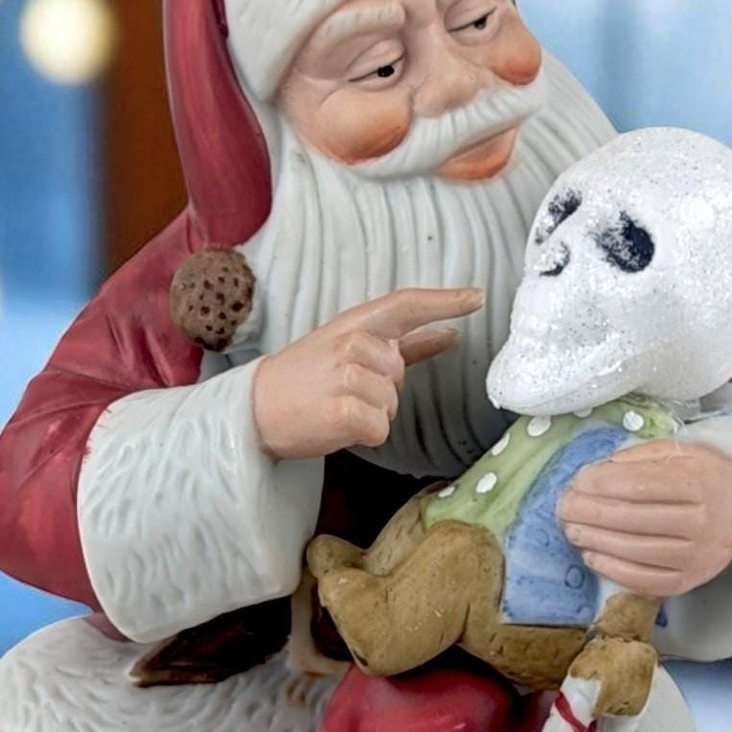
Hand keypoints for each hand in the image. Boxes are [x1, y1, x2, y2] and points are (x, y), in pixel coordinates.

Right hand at [251, 286, 482, 460]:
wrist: (254, 410)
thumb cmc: (304, 380)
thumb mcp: (346, 349)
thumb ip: (403, 343)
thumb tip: (449, 334)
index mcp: (354, 324)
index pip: (406, 304)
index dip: (445, 300)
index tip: (477, 297)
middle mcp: (352, 343)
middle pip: (400, 374)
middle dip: (381, 390)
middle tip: (341, 391)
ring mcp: (348, 376)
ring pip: (392, 405)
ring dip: (371, 415)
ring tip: (335, 407)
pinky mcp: (344, 411)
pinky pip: (380, 428)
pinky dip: (364, 435)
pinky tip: (336, 426)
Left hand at [557, 439, 731, 595]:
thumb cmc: (699, 479)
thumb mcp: (679, 454)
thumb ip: (640, 457)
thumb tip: (598, 471)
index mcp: (701, 484)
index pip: (641, 485)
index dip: (603, 483)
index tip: (578, 480)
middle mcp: (703, 523)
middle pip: (633, 519)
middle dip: (590, 512)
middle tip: (564, 506)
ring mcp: (696, 557)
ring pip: (634, 550)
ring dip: (595, 540)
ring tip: (571, 529)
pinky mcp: (687, 582)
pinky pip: (643, 580)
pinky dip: (611, 569)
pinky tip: (591, 556)